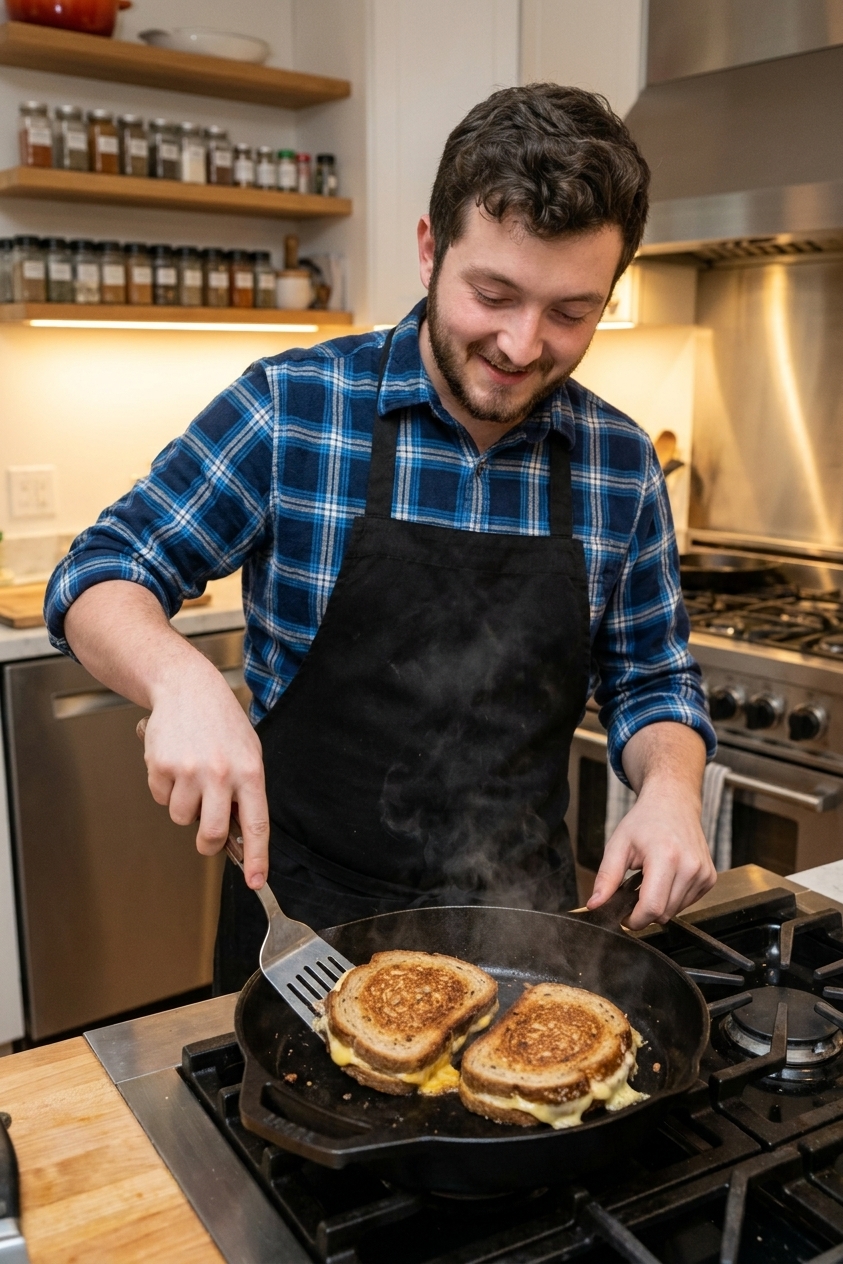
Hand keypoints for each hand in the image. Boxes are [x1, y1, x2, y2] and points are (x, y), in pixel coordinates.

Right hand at [65, 579, 269, 888]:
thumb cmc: (221, 722)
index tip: (258, 881)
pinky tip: (175, 764)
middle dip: (208, 843)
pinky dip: (166, 788)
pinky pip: (161, 798)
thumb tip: (240, 833)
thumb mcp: (247, 753)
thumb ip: (245, 791)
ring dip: (185, 806)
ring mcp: (189, 771)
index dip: (258, 857)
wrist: (187, 688)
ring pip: (182, 818)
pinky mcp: (161, 767)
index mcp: (249, 772)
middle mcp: (220, 774)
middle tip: (207, 835)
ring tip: (192, 775)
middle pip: (212, 833)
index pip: (257, 824)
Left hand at [586, 721, 715, 929]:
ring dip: (659, 904)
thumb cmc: (645, 821)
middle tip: (633, 890)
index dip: (634, 920)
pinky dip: (672, 898)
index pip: (653, 908)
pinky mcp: (710, 878)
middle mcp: (690, 867)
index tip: (623, 917)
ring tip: (649, 879)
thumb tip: (594, 904)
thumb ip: (606, 878)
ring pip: (675, 911)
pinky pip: (686, 903)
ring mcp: (703, 873)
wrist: (673, 803)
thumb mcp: (618, 845)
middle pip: (664, 914)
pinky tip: (665, 877)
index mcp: (666, 857)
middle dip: (644, 911)